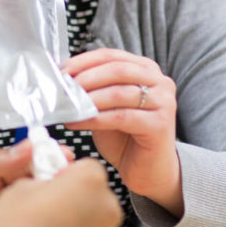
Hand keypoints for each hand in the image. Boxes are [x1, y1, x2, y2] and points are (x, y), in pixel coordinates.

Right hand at [0, 158, 122, 226]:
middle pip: (93, 195)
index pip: (86, 166)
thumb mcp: (19, 188)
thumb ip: (41, 181)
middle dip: (72, 198)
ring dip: (73, 223)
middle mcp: (105, 211)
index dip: (65, 172)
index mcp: (89, 183)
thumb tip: (43, 185)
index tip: (52, 179)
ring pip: (91, 223)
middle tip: (44, 205)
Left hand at [63, 48, 184, 216]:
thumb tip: (63, 77)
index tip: (61, 70)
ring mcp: (163, 102)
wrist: (148, 171)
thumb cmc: (125, 137)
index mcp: (146, 69)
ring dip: (87, 100)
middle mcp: (160, 82)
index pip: (111, 56)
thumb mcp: (106, 106)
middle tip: (63, 88)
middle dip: (85, 78)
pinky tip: (75, 123)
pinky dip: (94, 119)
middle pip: (117, 70)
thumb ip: (93, 89)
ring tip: (67, 108)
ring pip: (118, 93)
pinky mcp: (160, 124)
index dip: (84, 61)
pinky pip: (120, 117)